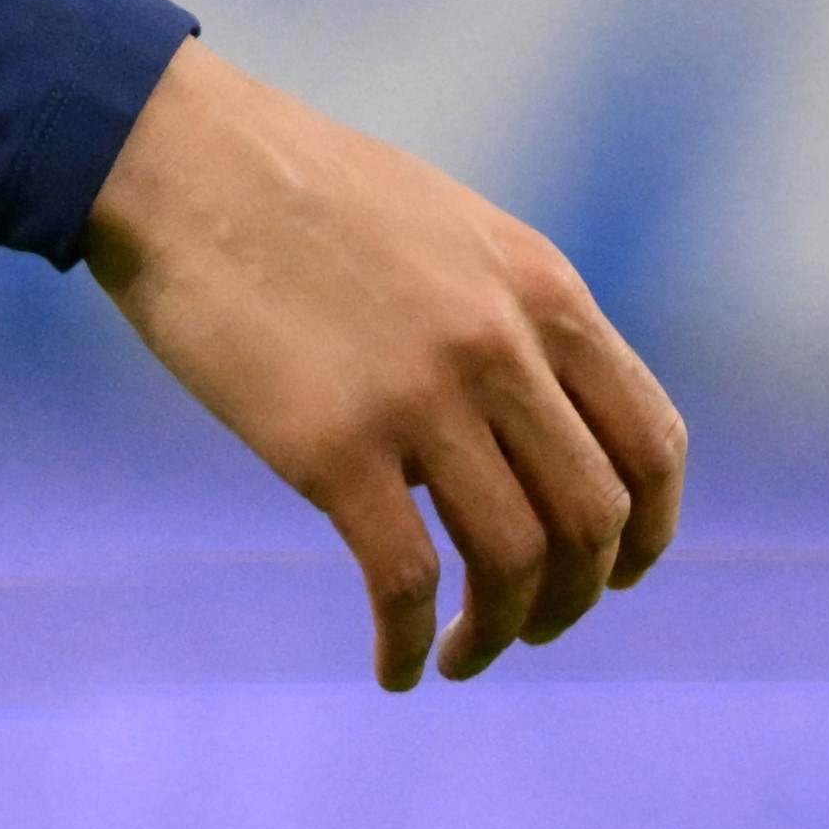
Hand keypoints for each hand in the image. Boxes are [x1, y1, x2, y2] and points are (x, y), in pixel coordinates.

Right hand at [83, 39, 686, 687]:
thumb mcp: (446, 230)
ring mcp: (421, 396)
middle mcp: (500, 344)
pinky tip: (396, 668)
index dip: (651, 532)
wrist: (176, 160)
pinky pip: (407, 582)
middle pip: (594, 519)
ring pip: (515, 561)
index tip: (618, 574)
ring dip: (501, 633)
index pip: (651, 441)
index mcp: (540, 288)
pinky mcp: (333, 446)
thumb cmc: (296, 191)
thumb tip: (530, 428)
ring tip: (465, 656)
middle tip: (530, 627)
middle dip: (574, 598)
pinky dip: (414, 646)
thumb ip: (507, 316)